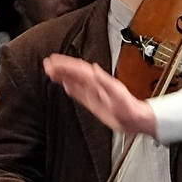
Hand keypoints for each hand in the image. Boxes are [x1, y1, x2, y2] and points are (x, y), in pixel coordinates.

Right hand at [42, 55, 158, 138]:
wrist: (135, 119)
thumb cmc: (128, 108)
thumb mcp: (117, 93)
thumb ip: (105, 81)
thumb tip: (95, 69)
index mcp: (98, 80)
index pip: (78, 69)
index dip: (65, 64)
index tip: (53, 61)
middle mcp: (95, 84)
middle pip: (74, 73)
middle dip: (61, 67)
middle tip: (47, 64)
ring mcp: (94, 92)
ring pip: (74, 81)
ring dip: (63, 75)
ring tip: (51, 71)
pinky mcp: (93, 101)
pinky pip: (79, 92)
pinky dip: (70, 87)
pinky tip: (64, 84)